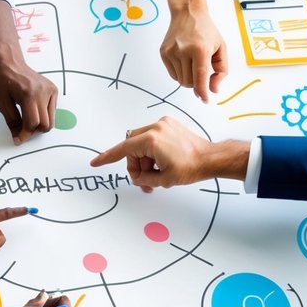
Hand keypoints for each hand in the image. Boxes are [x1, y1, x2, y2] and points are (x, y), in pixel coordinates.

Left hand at [0, 55, 56, 144]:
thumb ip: (12, 122)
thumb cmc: (2, 79)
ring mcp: (50, 90)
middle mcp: (43, 92)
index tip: (18, 139)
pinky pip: (52, 111)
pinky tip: (33, 109)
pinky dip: (43, 115)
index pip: (33, 123)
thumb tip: (18, 137)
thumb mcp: (2, 103)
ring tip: (27, 119)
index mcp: (29, 95)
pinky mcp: (53, 89)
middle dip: (33, 131)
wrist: (9, 62)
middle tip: (22, 130)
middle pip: (45, 124)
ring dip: (39, 124)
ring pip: (51, 120)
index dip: (25, 135)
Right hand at [89, 116, 219, 191]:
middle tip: (146, 182)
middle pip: (131, 148)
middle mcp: (155, 127)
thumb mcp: (163, 179)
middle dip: (136, 165)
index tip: (95, 163)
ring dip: (144, 159)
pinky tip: (162, 162)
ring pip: (140, 143)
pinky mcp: (169, 124)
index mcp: (152, 140)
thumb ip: (143, 178)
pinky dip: (152, 151)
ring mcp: (163, 124)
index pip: (122, 149)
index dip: (107, 157)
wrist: (211, 159)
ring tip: (157, 174)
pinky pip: (151, 137)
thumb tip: (137, 176)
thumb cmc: (192, 167)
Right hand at [160, 13, 228, 102]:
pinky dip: (180, 73)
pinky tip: (185, 61)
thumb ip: (221, 71)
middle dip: (196, 84)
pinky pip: (173, 74)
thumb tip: (213, 90)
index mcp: (201, 49)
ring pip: (180, 80)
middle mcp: (184, 50)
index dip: (202, 92)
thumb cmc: (206, 30)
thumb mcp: (221, 48)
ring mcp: (172, 52)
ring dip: (189, 78)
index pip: (200, 78)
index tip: (204, 99)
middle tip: (201, 75)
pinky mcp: (164, 52)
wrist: (188, 13)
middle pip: (189, 82)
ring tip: (193, 64)